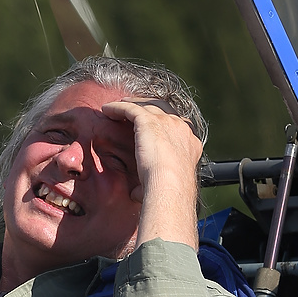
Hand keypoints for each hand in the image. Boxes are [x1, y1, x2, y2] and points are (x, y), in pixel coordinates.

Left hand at [100, 98, 202, 252]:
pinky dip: (118, 107)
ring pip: (148, 105)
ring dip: (134, 103)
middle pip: (164, 109)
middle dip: (150, 107)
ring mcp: (166, 122)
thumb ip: (150, 185)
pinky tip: (107, 109)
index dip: (164, 124)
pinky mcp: (148, 121)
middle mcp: (181, 128)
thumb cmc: (168, 193)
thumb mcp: (163, 186)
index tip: (153, 126)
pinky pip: (131, 108)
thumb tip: (136, 193)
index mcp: (190, 143)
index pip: (178, 126)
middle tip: (136, 108)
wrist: (170, 185)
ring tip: (121, 104)